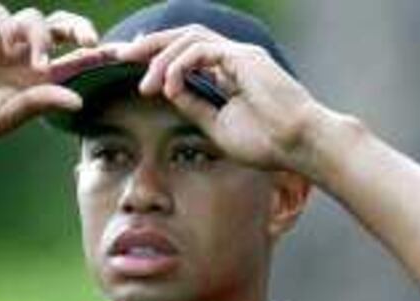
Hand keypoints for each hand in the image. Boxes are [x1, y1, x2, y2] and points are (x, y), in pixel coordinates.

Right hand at [0, 4, 102, 160]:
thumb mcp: (11, 116)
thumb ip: (42, 103)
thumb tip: (79, 100)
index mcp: (34, 78)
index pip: (72, 58)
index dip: (95, 53)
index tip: (120, 53)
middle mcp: (20, 57)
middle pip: (58, 28)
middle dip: (77, 28)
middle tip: (89, 39)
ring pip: (31, 18)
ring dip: (40, 36)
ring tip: (36, 63)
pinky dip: (9, 26)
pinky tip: (9, 47)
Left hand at [113, 25, 326, 174]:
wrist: (298, 146)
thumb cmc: (266, 143)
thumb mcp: (217, 126)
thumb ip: (194, 105)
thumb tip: (168, 92)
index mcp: (228, 72)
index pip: (186, 53)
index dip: (158, 56)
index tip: (133, 69)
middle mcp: (233, 57)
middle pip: (183, 36)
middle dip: (150, 44)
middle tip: (121, 55)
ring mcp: (239, 54)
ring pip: (189, 38)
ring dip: (160, 58)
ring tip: (144, 84)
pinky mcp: (243, 58)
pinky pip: (200, 50)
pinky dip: (179, 66)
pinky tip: (168, 88)